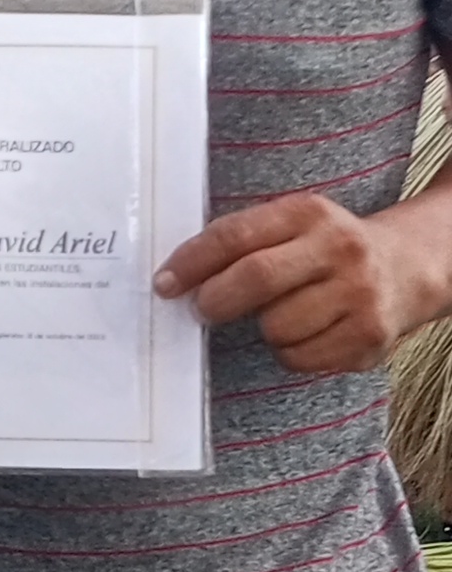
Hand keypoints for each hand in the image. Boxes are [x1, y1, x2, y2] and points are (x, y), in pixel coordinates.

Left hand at [155, 191, 446, 374]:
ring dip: (264, 329)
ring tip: (283, 315)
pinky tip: (310, 332)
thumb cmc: (327, 250)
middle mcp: (339, 249)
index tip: (165, 284)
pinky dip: (290, 352)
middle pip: (256, 278)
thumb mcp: (293, 225)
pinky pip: (299, 357)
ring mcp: (358, 294)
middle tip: (204, 309)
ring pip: (277, 327)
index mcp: (309, 213)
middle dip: (216, 300)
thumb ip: (242, 242)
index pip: (236, 235)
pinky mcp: (367, 336)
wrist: (406, 267)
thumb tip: (175, 278)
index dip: (192, 262)